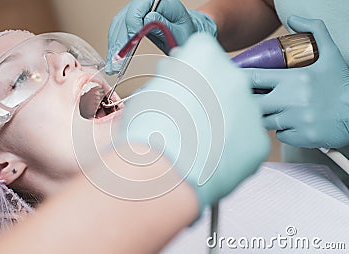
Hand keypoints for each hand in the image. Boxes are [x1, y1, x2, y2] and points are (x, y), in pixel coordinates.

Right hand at [106, 0, 216, 74]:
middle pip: (124, 19)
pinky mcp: (130, 20)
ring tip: (112, 66)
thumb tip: (148, 19)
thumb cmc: (184, 31)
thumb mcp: (179, 31)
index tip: (129, 46)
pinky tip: (113, 60)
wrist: (184, 33)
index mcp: (159, 0)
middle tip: (116, 63)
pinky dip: (115, 46)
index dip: (132, 27)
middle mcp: (144, 3)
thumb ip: (164, 25)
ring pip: (117, 26)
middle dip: (119, 43)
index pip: (138, 9)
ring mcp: (135, 11)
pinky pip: (118, 31)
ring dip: (114, 47)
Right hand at [119, 33, 268, 212]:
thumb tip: (175, 79)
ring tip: (198, 142)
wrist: (162, 170)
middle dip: (209, 95)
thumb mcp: (150, 90)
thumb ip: (171, 78)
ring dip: (223, 122)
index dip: (189, 69)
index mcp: (204, 55)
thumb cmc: (147, 131)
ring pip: (238, 111)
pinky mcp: (259, 142)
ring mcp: (251, 110)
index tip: (182, 84)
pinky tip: (213, 158)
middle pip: (223, 81)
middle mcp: (234, 76)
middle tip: (189, 118)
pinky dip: (233, 148)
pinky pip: (247, 140)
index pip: (201, 51)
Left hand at [248, 16, 348, 148]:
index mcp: (293, 79)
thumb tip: (294, 18)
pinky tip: (294, 124)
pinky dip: (283, 131)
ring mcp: (295, 120)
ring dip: (268, 117)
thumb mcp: (331, 55)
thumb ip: (314, 31)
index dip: (239, 79)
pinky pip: (280, 135)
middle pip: (252, 103)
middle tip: (254, 100)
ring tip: (280, 111)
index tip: (232, 79)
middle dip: (250, 102)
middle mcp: (291, 100)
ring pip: (264, 121)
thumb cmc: (341, 85)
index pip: (254, 78)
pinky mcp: (301, 137)